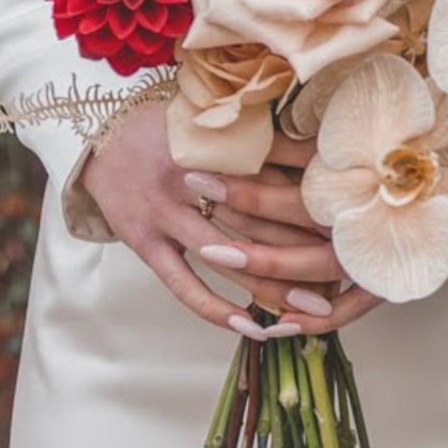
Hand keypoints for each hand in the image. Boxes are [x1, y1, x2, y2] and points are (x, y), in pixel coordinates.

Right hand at [78, 111, 383, 337]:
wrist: (95, 130)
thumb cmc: (166, 124)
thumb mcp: (212, 120)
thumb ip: (261, 136)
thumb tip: (322, 151)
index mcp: (215, 145)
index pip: (276, 176)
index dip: (315, 201)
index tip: (352, 223)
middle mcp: (194, 179)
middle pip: (260, 220)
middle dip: (305, 251)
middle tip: (348, 277)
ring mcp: (167, 212)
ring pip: (229, 256)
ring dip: (272, 286)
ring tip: (313, 312)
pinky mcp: (145, 240)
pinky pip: (183, 283)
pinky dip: (216, 308)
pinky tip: (250, 328)